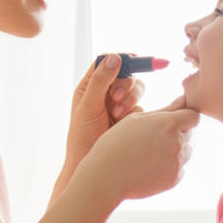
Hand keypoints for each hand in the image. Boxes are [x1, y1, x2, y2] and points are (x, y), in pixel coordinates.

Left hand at [64, 54, 145, 169]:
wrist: (93, 165)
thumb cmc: (82, 136)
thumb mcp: (88, 106)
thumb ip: (100, 81)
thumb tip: (114, 57)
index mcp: (90, 85)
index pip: (107, 62)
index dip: (121, 59)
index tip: (133, 58)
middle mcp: (105, 92)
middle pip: (126, 74)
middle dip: (124, 84)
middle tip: (116, 98)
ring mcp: (119, 104)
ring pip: (135, 89)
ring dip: (130, 98)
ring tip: (118, 114)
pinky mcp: (130, 117)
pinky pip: (140, 106)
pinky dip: (135, 112)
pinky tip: (123, 123)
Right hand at [80, 94, 198, 206]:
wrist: (106, 178)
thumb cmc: (115, 144)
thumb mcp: (135, 120)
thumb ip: (165, 110)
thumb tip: (184, 100)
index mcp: (168, 123)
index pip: (193, 116)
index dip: (184, 117)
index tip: (171, 122)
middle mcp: (177, 142)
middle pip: (188, 134)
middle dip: (176, 134)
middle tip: (151, 141)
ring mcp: (177, 162)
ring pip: (185, 152)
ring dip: (174, 151)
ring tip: (149, 156)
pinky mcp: (174, 179)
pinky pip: (179, 169)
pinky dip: (168, 168)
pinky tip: (149, 168)